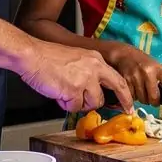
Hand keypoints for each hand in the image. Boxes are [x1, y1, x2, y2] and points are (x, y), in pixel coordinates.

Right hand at [17, 41, 133, 113]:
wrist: (32, 55)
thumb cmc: (48, 58)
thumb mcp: (77, 59)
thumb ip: (89, 73)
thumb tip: (94, 91)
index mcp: (96, 60)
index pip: (118, 80)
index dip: (125, 96)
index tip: (129, 107)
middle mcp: (94, 69)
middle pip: (103, 97)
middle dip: (94, 103)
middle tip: (89, 106)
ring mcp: (84, 80)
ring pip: (90, 104)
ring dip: (77, 103)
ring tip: (64, 91)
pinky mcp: (73, 90)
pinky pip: (74, 107)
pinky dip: (65, 104)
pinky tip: (58, 92)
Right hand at [103, 43, 161, 107]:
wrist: (123, 54)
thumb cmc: (142, 62)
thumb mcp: (156, 67)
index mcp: (157, 68)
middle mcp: (147, 72)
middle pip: (153, 97)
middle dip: (154, 102)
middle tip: (154, 100)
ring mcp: (135, 77)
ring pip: (142, 99)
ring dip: (143, 99)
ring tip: (142, 92)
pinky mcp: (125, 81)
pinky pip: (132, 98)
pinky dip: (134, 97)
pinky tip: (134, 90)